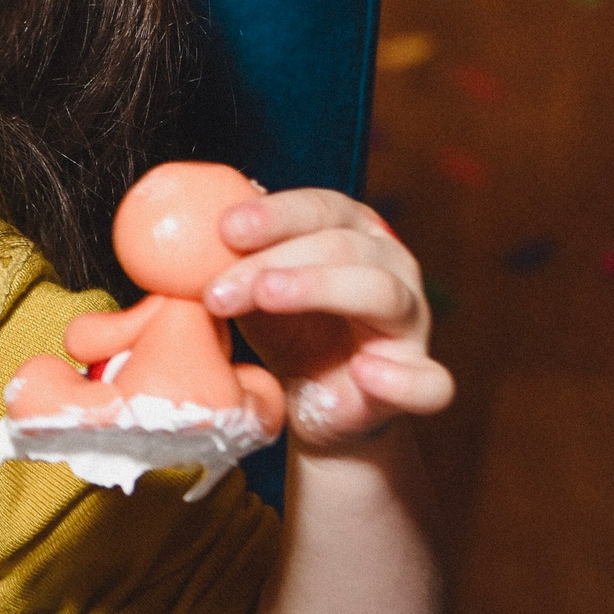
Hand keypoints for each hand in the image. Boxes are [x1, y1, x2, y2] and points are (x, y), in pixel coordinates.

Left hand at [198, 189, 450, 451]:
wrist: (319, 405)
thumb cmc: (290, 330)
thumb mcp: (255, 286)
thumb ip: (234, 253)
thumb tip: (184, 215)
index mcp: (355, 233)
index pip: (323, 208)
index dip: (276, 214)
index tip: (224, 228)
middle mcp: (392, 267)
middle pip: (343, 247)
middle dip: (276, 260)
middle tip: (219, 286)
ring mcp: (412, 322)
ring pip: (382, 294)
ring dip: (318, 288)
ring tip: (265, 297)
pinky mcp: (418, 379)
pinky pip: (430, 381)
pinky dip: (403, 377)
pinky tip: (366, 372)